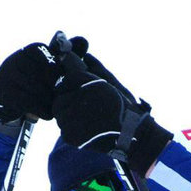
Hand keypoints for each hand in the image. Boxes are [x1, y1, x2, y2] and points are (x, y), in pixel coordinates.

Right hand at [0, 39, 68, 123]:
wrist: (9, 102)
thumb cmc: (37, 82)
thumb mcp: (52, 67)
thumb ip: (68, 55)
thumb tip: (84, 40)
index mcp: (32, 49)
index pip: (54, 62)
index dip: (61, 77)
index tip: (61, 84)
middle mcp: (17, 58)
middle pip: (48, 77)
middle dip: (57, 91)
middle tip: (61, 99)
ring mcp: (7, 75)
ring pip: (39, 91)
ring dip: (51, 103)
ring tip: (55, 107)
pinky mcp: (4, 92)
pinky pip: (29, 102)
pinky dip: (42, 110)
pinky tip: (48, 114)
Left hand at [52, 52, 172, 174]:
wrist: (132, 134)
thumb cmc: (124, 107)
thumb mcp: (112, 82)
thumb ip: (96, 68)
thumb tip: (85, 56)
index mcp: (83, 80)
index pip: (65, 80)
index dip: (72, 88)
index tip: (84, 95)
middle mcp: (74, 96)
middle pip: (59, 98)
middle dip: (68, 103)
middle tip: (86, 110)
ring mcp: (70, 117)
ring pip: (60, 115)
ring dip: (69, 117)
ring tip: (88, 121)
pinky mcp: (70, 135)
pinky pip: (64, 130)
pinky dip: (73, 131)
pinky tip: (88, 131)